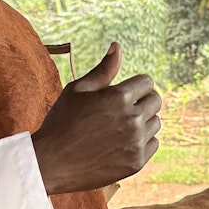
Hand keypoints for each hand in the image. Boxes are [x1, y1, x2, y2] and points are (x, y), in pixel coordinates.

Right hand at [32, 43, 161, 194]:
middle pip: (156, 101)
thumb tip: (117, 46)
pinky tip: (123, 142)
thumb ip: (103, 69)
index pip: (147, 82)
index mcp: (119, 97)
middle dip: (142, 101)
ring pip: (156, 123)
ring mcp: (136, 142)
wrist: (52, 163)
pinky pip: (153, 144)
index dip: (135, 86)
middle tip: (122, 110)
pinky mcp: (136, 162)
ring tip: (121, 127)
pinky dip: (143, 142)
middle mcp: (132, 119)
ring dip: (143, 121)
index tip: (124, 94)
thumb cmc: (62, 122)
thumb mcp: (78, 90)